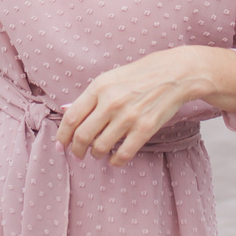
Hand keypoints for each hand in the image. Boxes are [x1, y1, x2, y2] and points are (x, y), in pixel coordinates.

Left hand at [59, 46, 235, 163]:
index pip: (71, 118)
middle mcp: (111, 102)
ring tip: (98, 153)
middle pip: (82, 136)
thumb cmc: (139, 75)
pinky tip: (114, 159)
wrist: (174, 74)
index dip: (62, 136)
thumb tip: (65, 112)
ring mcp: (128, 117)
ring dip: (96, 154)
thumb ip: (89, 97)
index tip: (61, 144)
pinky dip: (115, 161)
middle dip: (77, 149)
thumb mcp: (110, 78)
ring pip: (100, 147)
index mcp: (99, 87)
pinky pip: (123, 154)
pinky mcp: (145, 129)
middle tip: (78, 153)